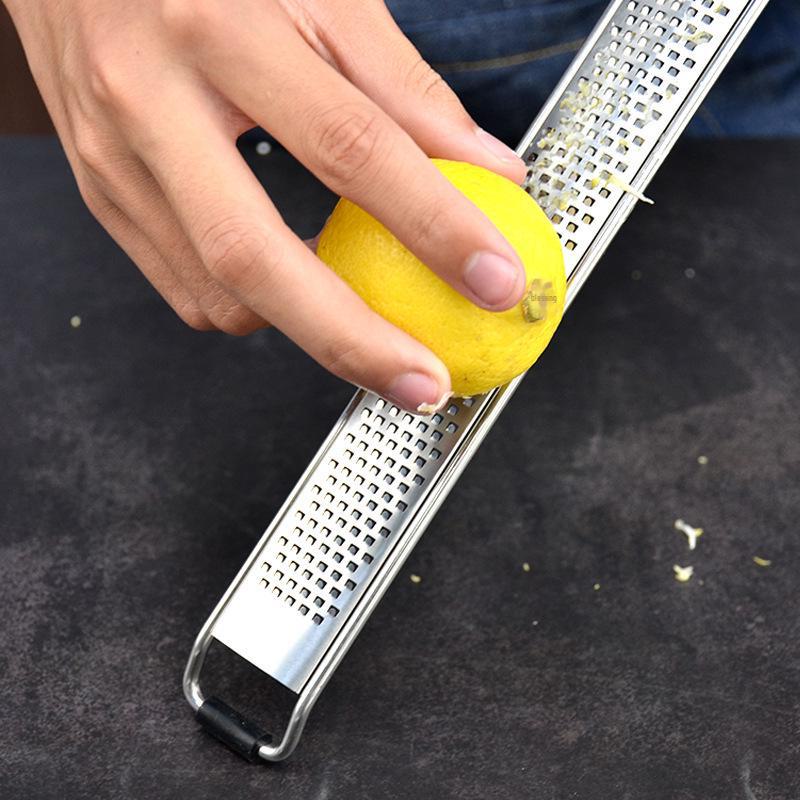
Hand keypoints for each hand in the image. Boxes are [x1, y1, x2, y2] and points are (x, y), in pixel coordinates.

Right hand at [5, 0, 527, 410]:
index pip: (349, 147)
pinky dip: (256, 307)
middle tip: (423, 383)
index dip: (433, 225)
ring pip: (216, 290)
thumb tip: (487, 172)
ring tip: (368, 329)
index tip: (495, 282)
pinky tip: (297, 289)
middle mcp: (147, 100)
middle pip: (256, 257)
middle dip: (353, 342)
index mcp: (216, 24)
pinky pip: (186, 287)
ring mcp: (112, 160)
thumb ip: (405, 88)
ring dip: (305, 328)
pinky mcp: (102, 198)